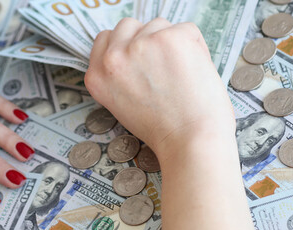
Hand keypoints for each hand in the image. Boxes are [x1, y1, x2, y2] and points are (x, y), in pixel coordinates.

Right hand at [85, 18, 234, 152]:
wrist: (191, 141)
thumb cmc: (165, 130)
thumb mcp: (123, 104)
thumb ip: (121, 75)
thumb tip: (135, 51)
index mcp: (97, 75)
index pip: (106, 38)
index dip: (127, 46)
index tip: (141, 58)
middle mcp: (114, 58)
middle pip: (129, 25)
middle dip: (146, 40)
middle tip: (163, 68)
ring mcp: (142, 45)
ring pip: (158, 25)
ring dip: (171, 42)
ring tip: (180, 75)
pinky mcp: (171, 38)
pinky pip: (186, 29)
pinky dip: (195, 46)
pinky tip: (193, 71)